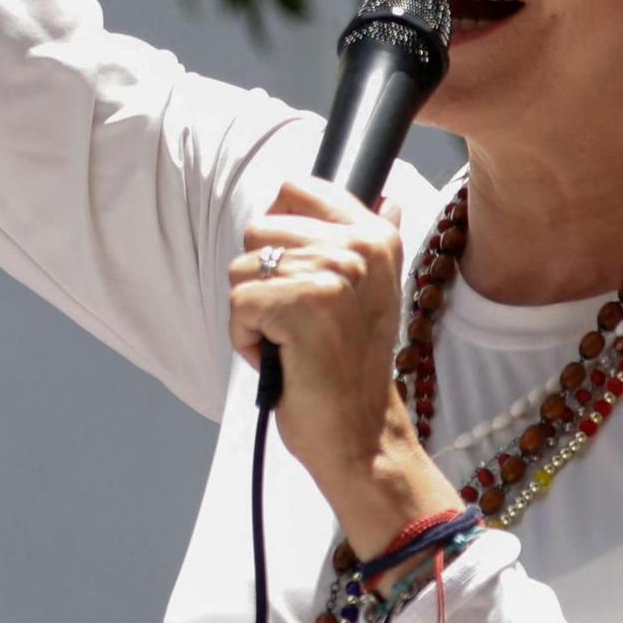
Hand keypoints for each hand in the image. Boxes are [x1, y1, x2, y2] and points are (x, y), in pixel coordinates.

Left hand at [229, 178, 451, 537]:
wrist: (361, 433)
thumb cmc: (352, 367)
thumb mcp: (374, 294)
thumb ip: (373, 241)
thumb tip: (386, 197)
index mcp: (375, 236)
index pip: (296, 189)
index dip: (277, 231)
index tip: (293, 275)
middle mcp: (357, 248)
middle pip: (258, 229)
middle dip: (261, 281)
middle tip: (296, 323)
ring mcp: (329, 274)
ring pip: (242, 268)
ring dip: (253, 315)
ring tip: (291, 343)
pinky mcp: (298, 306)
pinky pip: (237, 304)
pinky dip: (246, 340)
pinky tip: (281, 358)